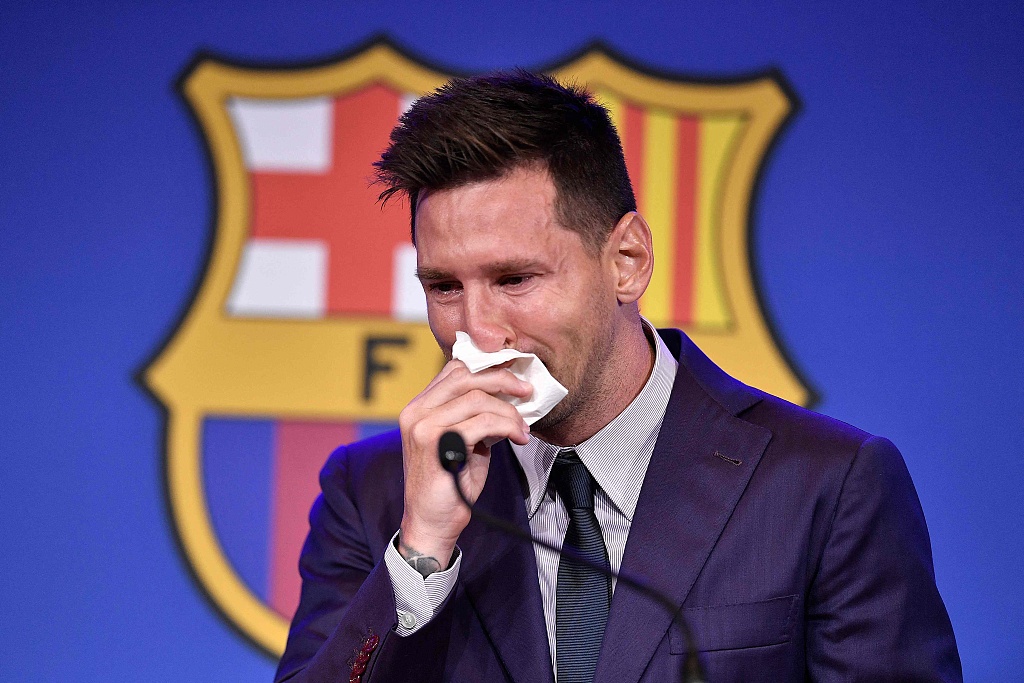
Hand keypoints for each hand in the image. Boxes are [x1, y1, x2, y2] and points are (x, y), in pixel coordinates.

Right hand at [397, 360, 531, 569]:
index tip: (513, 376)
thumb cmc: (450, 483)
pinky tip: (517, 437)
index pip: (454, 370)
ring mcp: (422, 426)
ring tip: (522, 428)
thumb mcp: (463, 441)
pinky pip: (481, 423)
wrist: (432, 522)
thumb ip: (475, 415)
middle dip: (502, 381)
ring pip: (477, 399)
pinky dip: (506, 427)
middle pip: (465, 377)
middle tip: (526, 392)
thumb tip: (507, 396)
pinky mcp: (435, 443)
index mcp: (419, 407)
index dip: (487, 368)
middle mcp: (416, 412)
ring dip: (508, 412)